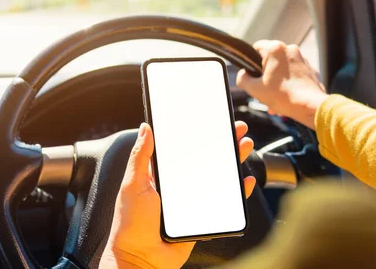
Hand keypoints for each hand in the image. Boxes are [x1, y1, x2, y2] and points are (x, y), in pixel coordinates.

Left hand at [100, 122, 255, 268]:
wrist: (142, 259)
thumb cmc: (130, 225)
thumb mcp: (133, 184)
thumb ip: (140, 157)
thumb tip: (145, 128)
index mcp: (162, 175)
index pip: (184, 149)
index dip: (199, 135)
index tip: (211, 122)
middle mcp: (179, 186)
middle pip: (206, 160)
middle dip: (222, 144)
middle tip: (235, 129)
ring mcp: (192, 201)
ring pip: (218, 177)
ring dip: (233, 161)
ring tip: (244, 146)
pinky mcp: (203, 216)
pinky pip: (224, 201)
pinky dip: (237, 191)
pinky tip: (244, 180)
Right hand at [236, 40, 326, 128]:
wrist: (310, 106)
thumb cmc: (282, 96)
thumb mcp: (254, 89)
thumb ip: (242, 78)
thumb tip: (243, 74)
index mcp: (275, 49)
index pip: (255, 48)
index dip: (250, 62)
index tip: (252, 76)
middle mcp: (290, 49)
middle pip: (270, 59)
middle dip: (265, 75)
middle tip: (263, 90)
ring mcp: (302, 59)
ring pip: (282, 68)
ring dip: (277, 82)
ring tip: (275, 100)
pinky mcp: (311, 69)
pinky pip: (294, 74)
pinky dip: (289, 84)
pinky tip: (287, 99)